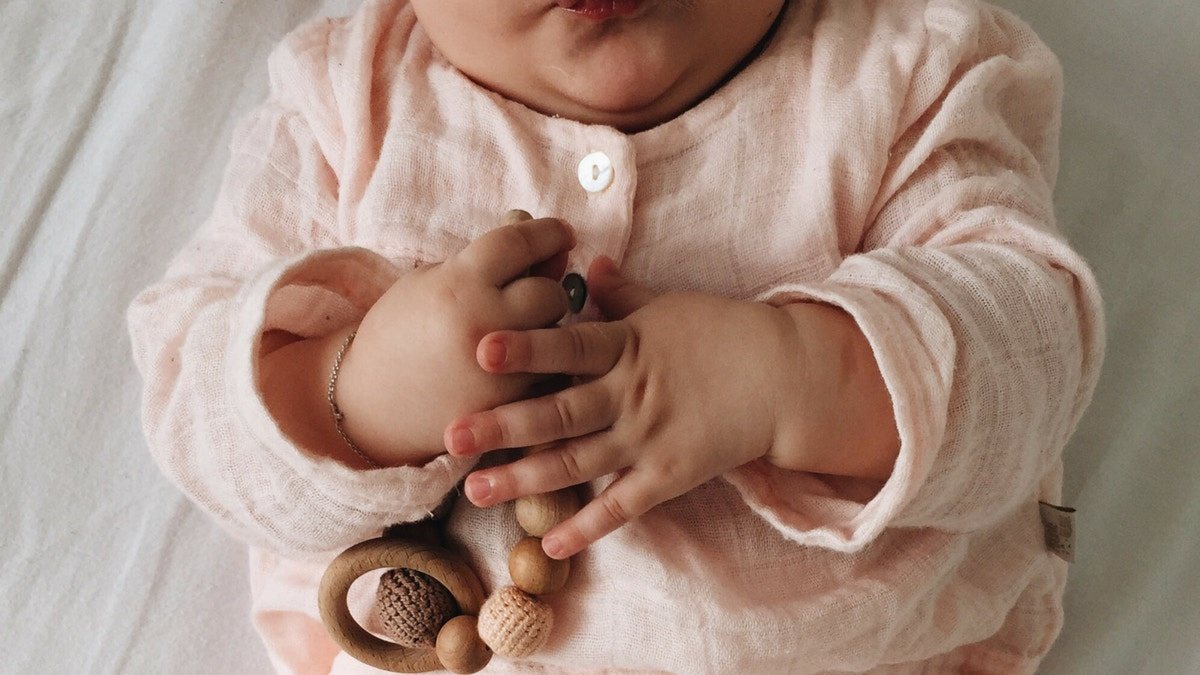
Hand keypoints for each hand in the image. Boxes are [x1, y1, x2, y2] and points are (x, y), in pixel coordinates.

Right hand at [336, 216, 575, 466]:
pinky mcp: (509, 408)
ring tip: (516, 332)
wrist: (371, 406)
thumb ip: (493, 261)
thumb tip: (554, 244)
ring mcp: (498, 370)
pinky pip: (552, 376)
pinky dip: (542, 367)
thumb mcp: (434, 281)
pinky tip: (518, 365)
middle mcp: (482, 325)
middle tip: (529, 296)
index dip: (547, 232)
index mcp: (457, 284)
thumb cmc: (402, 334)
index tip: (562, 232)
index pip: (519, 242)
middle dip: (546, 290)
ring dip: (546, 330)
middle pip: (550, 292)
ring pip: (559, 338)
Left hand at [444, 256, 808, 557]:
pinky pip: (623, 506)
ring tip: (475, 492)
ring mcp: (649, 438)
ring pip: (578, 463)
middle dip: (502, 425)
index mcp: (627, 346)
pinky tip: (548, 543)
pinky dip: (588, 526)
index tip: (479, 347)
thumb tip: (589, 266)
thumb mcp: (670, 306)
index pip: (567, 347)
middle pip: (557, 412)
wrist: (784, 376)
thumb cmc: (723, 334)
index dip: (525, 349)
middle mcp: (631, 394)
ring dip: (525, 480)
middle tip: (451, 436)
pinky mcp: (670, 474)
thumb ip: (624, 294)